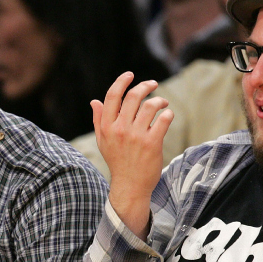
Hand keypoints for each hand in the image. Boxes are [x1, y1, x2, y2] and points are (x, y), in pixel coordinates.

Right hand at [92, 72, 173, 238]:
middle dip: (146, 86)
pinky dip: (168, 114)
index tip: (131, 75)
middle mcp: (120, 129)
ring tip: (163, 104)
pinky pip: (163, 120)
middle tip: (153, 84)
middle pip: (133, 96)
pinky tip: (167, 116)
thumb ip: (99, 120)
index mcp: (107, 127)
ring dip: (159, 100)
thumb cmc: (118, 162)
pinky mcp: (152, 143)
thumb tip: (94, 101)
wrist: (130, 186)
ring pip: (150, 105)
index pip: (113, 96)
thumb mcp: (103, 142)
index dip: (122, 81)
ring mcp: (137, 136)